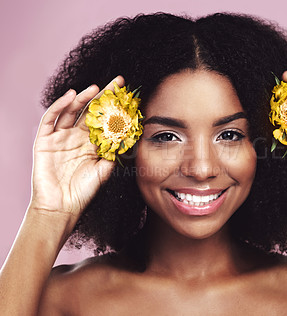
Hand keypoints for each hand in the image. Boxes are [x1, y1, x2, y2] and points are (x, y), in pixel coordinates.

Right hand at [29, 76, 123, 230]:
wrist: (62, 206)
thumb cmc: (84, 191)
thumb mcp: (105, 170)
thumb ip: (114, 153)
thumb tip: (129, 137)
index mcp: (92, 143)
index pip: (104, 120)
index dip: (114, 107)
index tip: (126, 93)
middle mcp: (77, 137)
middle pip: (90, 111)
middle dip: (102, 96)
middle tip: (115, 82)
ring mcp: (60, 137)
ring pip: (71, 111)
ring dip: (83, 99)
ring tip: (95, 89)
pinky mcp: (44, 140)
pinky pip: (51, 119)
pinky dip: (60, 106)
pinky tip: (71, 97)